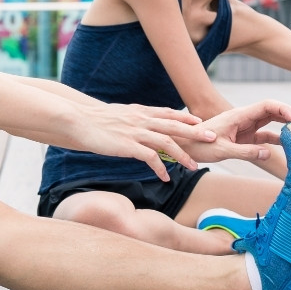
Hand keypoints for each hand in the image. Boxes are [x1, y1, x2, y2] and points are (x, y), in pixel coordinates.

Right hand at [71, 104, 214, 179]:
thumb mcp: (120, 114)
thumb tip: (142, 125)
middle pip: (175, 125)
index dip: (186, 119)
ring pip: (167, 142)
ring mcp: (135, 132)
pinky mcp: (127, 145)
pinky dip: (161, 168)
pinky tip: (166, 178)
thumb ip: (134, 119)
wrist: (78, 120)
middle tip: (213, 139)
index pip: (169, 113)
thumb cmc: (96, 120)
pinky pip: (150, 158)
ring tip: (193, 167)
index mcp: (140, 111)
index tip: (201, 124)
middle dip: (196, 133)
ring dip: (183, 155)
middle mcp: (141, 119)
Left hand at [176, 99, 290, 165]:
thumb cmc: (200, 145)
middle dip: (289, 116)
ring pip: (270, 123)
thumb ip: (245, 152)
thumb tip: (268, 154)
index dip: (284, 110)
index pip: (267, 106)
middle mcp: (244, 118)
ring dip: (285, 127)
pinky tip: (287, 146)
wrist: (186, 146)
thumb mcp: (222, 150)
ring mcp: (245, 127)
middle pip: (272, 111)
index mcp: (239, 115)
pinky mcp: (244, 138)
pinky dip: (276, 139)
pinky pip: (264, 136)